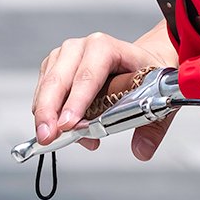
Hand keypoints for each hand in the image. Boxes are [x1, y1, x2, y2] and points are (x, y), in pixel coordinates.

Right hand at [32, 31, 175, 158]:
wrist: (140, 62)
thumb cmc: (146, 76)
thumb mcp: (156, 99)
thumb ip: (151, 128)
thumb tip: (141, 151)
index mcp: (106, 47)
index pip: (88, 75)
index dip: (77, 101)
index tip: (69, 125)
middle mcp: (80, 47)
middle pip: (58, 80)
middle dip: (49, 111)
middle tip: (48, 138)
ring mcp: (64, 56)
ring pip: (46, 87)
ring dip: (45, 115)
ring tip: (49, 139)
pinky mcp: (53, 67)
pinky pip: (42, 91)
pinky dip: (46, 113)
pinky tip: (54, 130)